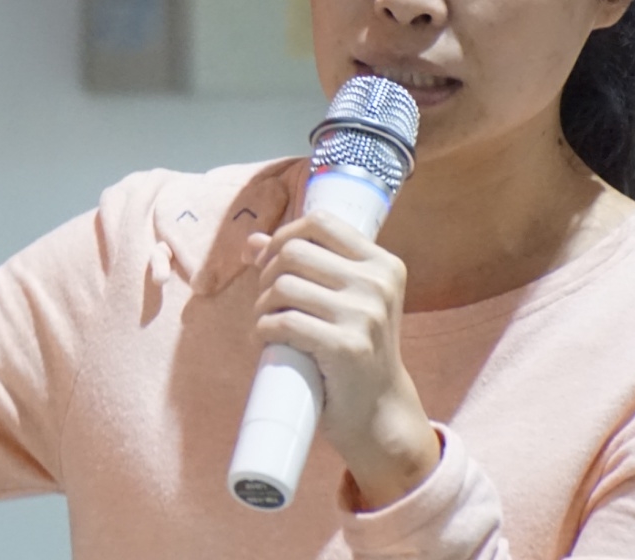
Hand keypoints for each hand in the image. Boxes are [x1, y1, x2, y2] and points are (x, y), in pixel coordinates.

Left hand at [246, 210, 439, 508]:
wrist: (379, 411)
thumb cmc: (355, 349)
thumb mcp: (341, 300)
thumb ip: (304, 266)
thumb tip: (252, 242)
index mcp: (382, 264)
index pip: (320, 222)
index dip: (284, 236)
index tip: (271, 262)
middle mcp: (378, 283)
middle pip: (293, 252)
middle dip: (267, 275)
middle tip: (269, 303)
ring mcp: (366, 315)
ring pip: (283, 286)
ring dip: (262, 306)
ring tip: (268, 324)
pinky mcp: (347, 346)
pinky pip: (283, 322)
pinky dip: (263, 331)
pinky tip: (268, 342)